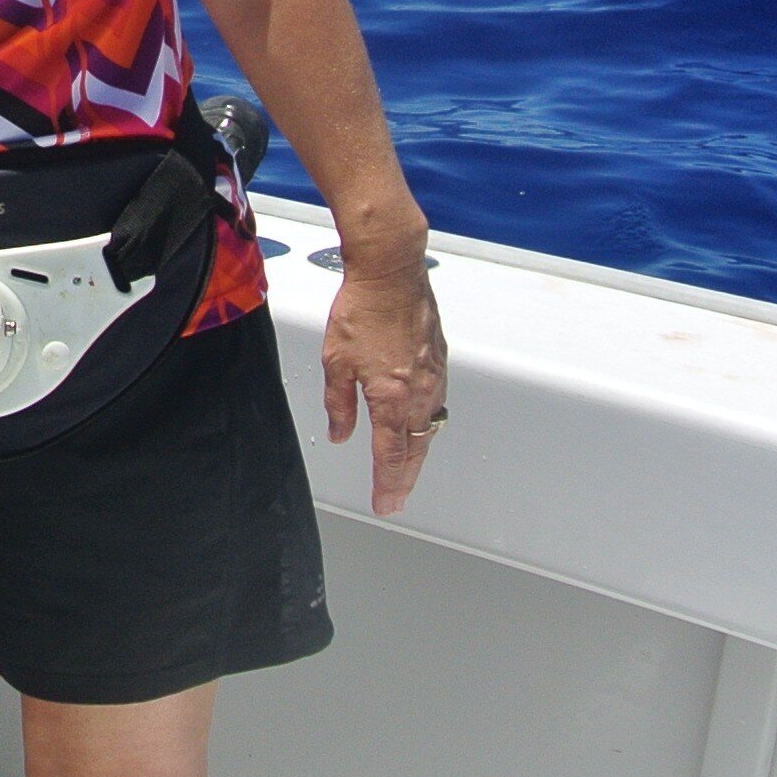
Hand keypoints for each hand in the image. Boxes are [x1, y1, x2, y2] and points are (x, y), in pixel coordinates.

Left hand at [320, 251, 446, 517]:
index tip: (385, 504)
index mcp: (392, 398)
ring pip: (429, 427)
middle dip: (405, 478)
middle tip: (396, 499)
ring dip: (417, 452)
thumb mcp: (336, 361)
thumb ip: (339, 404)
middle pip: (415, 449)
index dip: (387, 484)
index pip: (389, 455)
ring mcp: (435, 377)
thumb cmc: (362, 310)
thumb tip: (341, 434)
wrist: (392, 272)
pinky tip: (416, 424)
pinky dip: (425, 421)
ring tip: (406, 470)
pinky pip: (435, 402)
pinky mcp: (440, 361)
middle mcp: (420, 393)